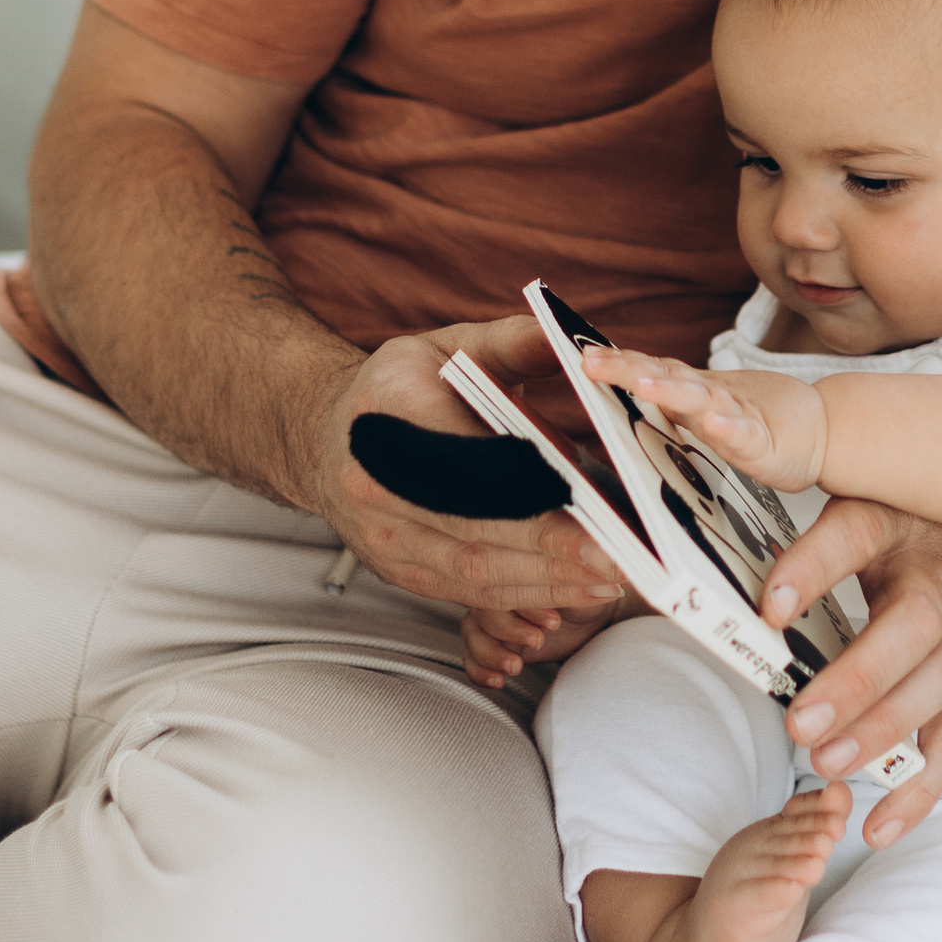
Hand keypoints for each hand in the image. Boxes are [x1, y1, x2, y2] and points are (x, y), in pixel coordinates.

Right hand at [320, 313, 632, 678]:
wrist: (322, 437)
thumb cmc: (401, 387)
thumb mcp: (449, 346)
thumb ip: (516, 344)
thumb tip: (582, 348)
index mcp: (391, 410)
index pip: (468, 458)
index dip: (528, 488)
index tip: (590, 502)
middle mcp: (374, 480)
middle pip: (473, 525)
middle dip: (549, 548)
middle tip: (618, 557)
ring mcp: (380, 535)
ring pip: (471, 571)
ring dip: (545, 582)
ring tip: (609, 579)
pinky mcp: (394, 571)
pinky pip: (464, 592)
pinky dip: (521, 597)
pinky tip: (569, 592)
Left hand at [580, 346, 829, 493]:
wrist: (826, 429)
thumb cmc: (764, 421)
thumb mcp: (710, 409)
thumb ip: (675, 396)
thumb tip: (632, 382)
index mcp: (697, 393)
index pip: (654, 371)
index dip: (621, 362)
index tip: (584, 354)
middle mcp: (713, 400)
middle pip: (667, 380)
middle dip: (629, 370)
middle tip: (591, 363)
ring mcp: (738, 419)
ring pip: (701, 403)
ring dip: (671, 392)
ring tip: (642, 386)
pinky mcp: (764, 445)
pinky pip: (744, 436)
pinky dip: (729, 429)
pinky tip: (715, 423)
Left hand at [759, 495, 941, 846]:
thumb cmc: (940, 524)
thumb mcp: (885, 499)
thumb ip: (820, 524)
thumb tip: (742, 552)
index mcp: (899, 523)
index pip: (854, 533)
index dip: (812, 568)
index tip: (770, 608)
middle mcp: (938, 575)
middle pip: (911, 624)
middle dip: (857, 679)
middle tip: (801, 722)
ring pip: (938, 682)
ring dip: (884, 730)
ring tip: (827, 765)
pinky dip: (920, 787)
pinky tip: (881, 824)